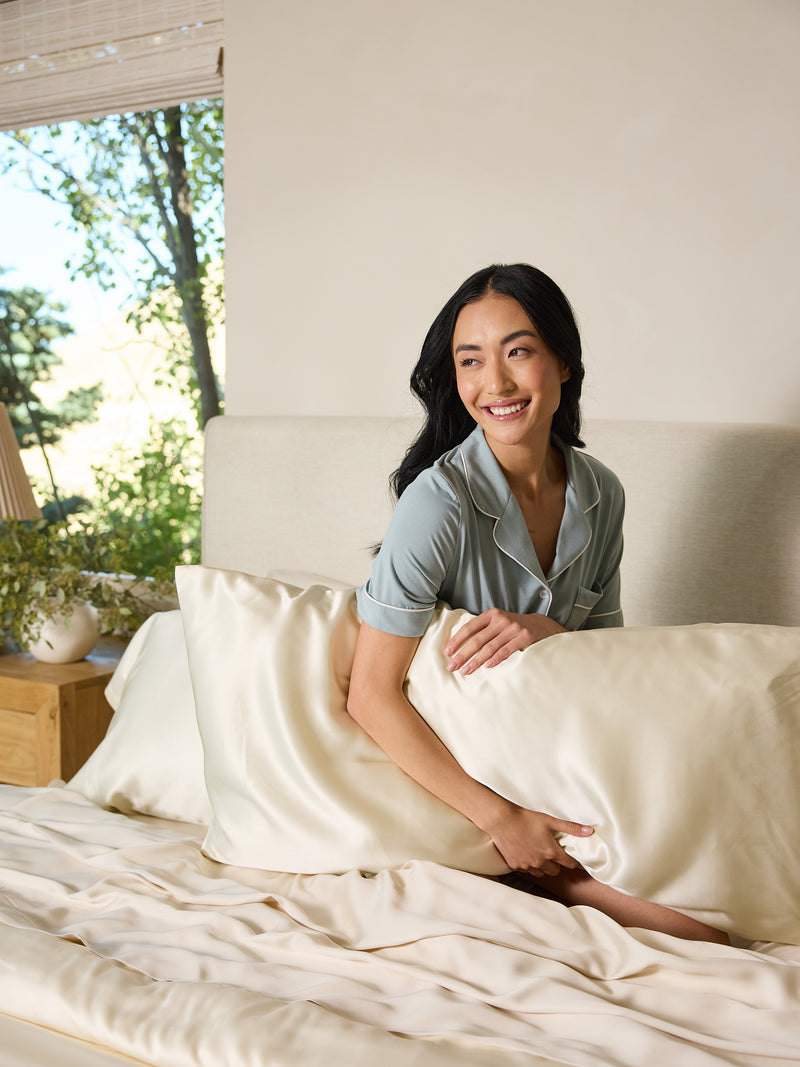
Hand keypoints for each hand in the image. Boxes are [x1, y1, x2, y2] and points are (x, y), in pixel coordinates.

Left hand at [444, 608, 565, 673]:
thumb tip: (460, 646)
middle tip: (452, 666)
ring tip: (466, 671)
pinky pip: (506, 650)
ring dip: (476, 661)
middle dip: (463, 654)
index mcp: (491, 615)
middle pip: (477, 639)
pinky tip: (487, 667)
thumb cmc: (513, 627)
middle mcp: (501, 620)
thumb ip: (483, 630)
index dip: (457, 640)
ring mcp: (513, 628)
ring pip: (490, 647)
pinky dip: (496, 659)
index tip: (447, 651)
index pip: (470, 628)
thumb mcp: (498, 623)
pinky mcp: (524, 637)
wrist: (541, 625)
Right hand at [482, 803, 593, 876]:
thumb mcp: (550, 820)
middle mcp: (540, 862)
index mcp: (551, 852)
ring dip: (543, 867)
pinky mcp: (515, 866)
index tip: (571, 858)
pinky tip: (526, 855)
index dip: (572, 860)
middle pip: (555, 871)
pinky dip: (529, 865)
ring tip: (539, 854)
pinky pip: (527, 871)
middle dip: (556, 863)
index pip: (569, 863)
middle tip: (552, 853)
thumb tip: (590, 831)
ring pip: (541, 873)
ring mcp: (527, 865)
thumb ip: (571, 828)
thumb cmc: (526, 818)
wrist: (501, 820)